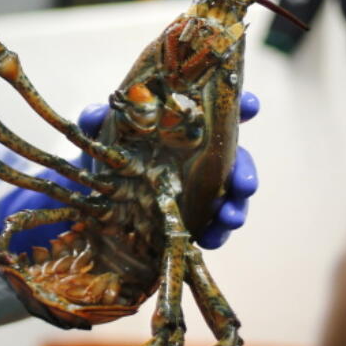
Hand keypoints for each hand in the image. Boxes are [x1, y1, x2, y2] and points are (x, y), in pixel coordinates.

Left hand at [0, 92, 259, 252]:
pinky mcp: (193, 218)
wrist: (96, 193)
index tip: (252, 106)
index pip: (223, 113)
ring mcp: (202, 189)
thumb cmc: (109, 152)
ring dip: (236, 208)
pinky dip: (215, 234)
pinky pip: (212, 226)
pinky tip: (209, 240)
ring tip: (230, 219)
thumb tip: (93, 113)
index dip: (243, 106)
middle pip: (237, 160)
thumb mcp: (102, 134)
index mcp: (190, 129)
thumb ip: (96, 118)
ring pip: (230, 196)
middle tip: (245, 185)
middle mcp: (203, 157)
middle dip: (245, 172)